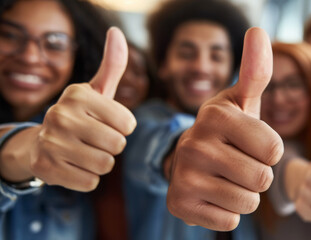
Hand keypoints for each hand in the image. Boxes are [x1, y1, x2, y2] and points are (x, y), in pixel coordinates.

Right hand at [30, 27, 135, 191]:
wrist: (42, 141)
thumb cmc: (81, 114)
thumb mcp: (97, 90)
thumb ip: (112, 64)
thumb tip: (116, 31)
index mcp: (78, 95)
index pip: (128, 123)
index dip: (124, 127)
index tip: (108, 122)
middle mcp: (61, 115)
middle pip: (117, 145)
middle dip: (113, 145)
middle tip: (96, 138)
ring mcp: (51, 143)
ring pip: (105, 165)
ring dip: (102, 162)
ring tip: (86, 151)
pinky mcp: (46, 169)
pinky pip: (90, 182)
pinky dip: (88, 178)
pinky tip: (75, 165)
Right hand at [166, 28, 283, 230]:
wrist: (189, 159)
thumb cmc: (226, 130)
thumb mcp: (241, 101)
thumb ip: (255, 71)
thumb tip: (257, 30)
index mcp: (214, 116)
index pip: (274, 150)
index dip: (269, 151)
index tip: (251, 143)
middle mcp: (194, 145)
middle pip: (262, 179)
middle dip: (258, 175)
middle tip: (238, 163)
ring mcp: (183, 177)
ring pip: (248, 202)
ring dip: (245, 194)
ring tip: (226, 178)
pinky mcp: (179, 205)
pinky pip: (230, 221)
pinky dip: (228, 211)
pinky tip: (213, 194)